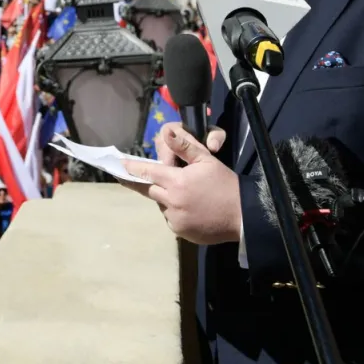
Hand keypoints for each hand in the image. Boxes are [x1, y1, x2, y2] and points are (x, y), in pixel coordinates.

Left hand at [124, 124, 241, 245]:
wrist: (243, 215)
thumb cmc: (225, 184)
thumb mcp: (207, 160)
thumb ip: (185, 146)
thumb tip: (167, 132)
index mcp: (176, 182)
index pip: (147, 172)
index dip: (132, 168)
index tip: (119, 165)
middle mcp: (172, 202)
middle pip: (151, 190)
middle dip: (155, 184)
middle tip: (168, 181)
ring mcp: (175, 219)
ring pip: (162, 205)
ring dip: (168, 198)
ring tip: (189, 195)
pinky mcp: (181, 232)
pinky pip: (171, 219)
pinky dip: (176, 212)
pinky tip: (192, 209)